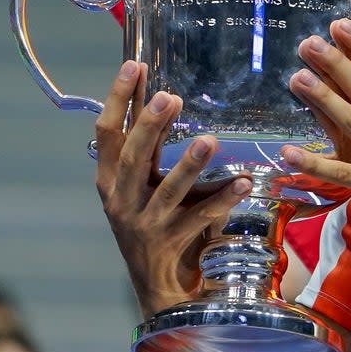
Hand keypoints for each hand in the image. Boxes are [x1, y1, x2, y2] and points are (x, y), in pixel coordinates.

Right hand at [94, 61, 251, 316]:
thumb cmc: (156, 222)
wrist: (159, 287)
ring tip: (210, 140)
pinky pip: (200, 218)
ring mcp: (145, 224)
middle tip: (172, 96)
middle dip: (151, 126)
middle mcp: (121, 201)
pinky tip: (244, 182)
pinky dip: (222, 199)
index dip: (118, 99)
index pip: (107, 133)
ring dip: (189, 164)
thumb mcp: (146, 184)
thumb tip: (164, 94)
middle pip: (133, 158)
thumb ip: (153, 146)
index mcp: (110, 180)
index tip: (133, 64)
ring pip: (168, 191)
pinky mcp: (170, 243)